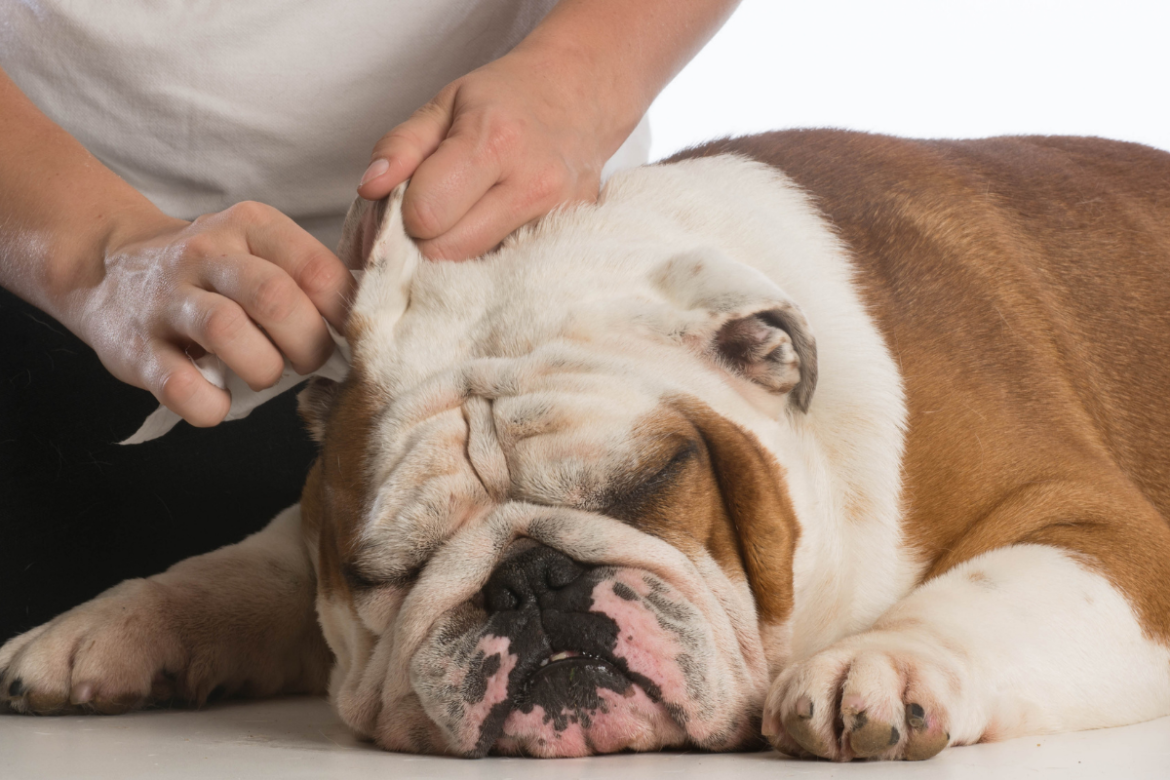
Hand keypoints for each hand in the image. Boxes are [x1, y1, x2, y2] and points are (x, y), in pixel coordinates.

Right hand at [73, 202, 354, 426]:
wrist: (106, 266)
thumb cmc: (210, 271)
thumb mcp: (258, 249)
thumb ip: (308, 277)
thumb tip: (370, 324)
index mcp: (251, 227)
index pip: (315, 268)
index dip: (343, 314)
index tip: (347, 336)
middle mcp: (206, 254)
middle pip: (275, 299)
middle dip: (308, 345)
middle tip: (308, 361)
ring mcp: (167, 300)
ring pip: (227, 332)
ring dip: (262, 369)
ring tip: (264, 374)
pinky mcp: (137, 348)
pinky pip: (181, 385)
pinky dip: (210, 404)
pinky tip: (218, 398)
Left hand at [357, 48, 631, 260]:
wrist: (581, 99)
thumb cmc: (505, 99)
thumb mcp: (444, 104)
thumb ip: (401, 146)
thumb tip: (369, 189)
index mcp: (495, 141)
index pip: (426, 215)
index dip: (404, 214)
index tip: (409, 200)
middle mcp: (534, 185)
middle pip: (448, 253)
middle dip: (425, 242)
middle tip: (430, 215)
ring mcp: (558, 219)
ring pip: (477, 272)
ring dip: (456, 255)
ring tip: (462, 220)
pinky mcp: (571, 242)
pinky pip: (508, 274)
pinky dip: (487, 262)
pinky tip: (488, 232)